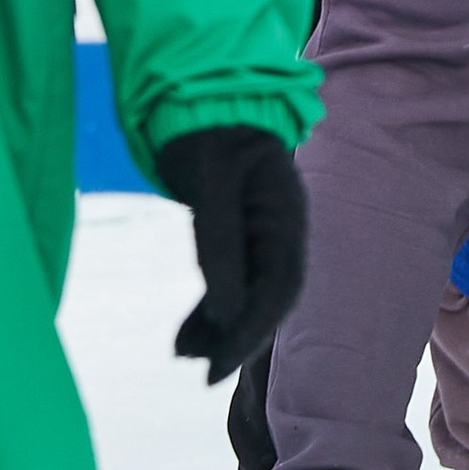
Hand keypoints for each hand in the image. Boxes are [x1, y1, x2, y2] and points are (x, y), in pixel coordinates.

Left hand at [156, 125, 307, 383]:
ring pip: (248, 294)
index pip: (278, 288)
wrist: (202, 97)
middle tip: (203, 372)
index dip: (250, 331)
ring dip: (220, 327)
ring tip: (183, 352)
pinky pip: (231, 282)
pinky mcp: (239, 235)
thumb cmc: (209, 130)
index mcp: (285, 214)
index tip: (216, 366)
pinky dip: (210, 310)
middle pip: (269, 298)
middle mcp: (280, 229)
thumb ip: (219, 246)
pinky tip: (186, 335)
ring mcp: (262, 233)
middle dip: (237, 338)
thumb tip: (226, 314)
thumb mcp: (211, 184)